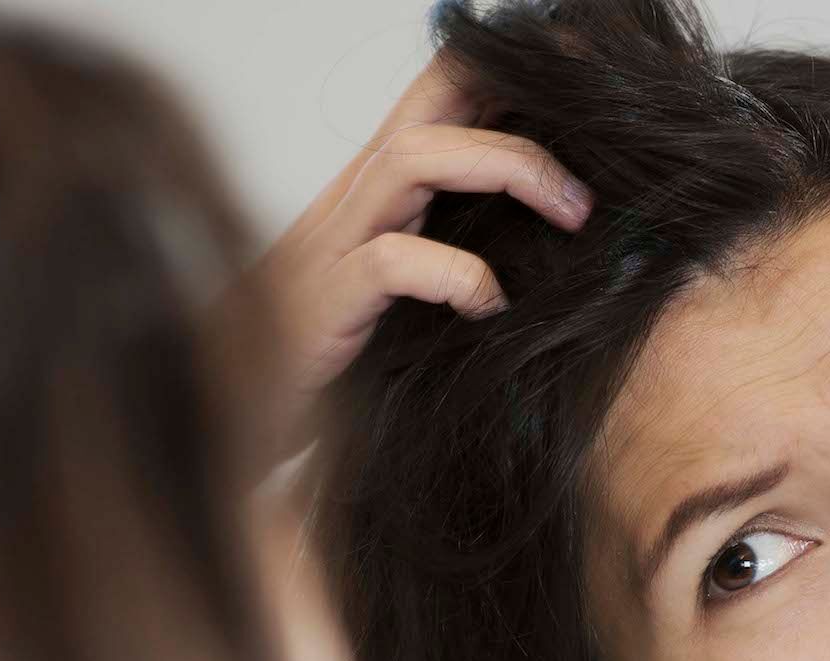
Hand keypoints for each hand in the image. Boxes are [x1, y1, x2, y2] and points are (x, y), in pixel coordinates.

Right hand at [253, 54, 591, 459]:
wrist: (234, 421)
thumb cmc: (330, 356)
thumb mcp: (407, 293)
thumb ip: (458, 250)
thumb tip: (563, 235)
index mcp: (380, 191)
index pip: (444, 95)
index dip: (511, 71)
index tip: (588, 74)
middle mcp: (355, 200)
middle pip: (430, 100)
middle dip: (517, 95)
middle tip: (596, 137)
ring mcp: (333, 246)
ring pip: (412, 157)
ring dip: (505, 167)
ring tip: (572, 212)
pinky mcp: (321, 306)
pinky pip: (389, 262)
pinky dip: (453, 273)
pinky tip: (490, 304)